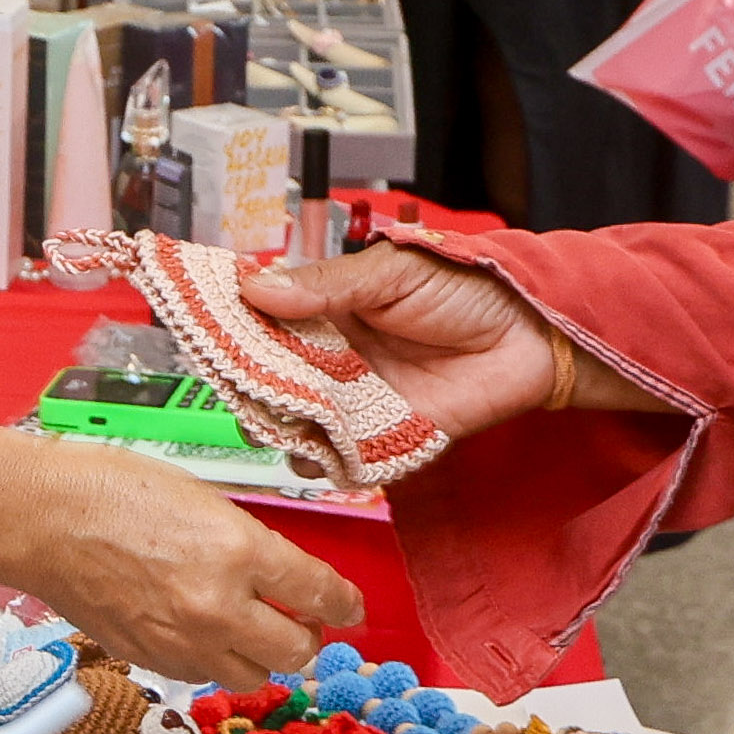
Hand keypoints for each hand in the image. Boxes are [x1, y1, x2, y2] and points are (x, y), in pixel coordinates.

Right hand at [12, 440, 366, 683]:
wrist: (45, 521)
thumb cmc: (115, 491)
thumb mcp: (205, 500)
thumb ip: (250, 545)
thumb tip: (283, 578)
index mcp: (239, 551)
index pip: (320, 593)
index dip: (344, 603)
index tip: (349, 606)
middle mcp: (218, 606)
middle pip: (297, 651)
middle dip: (307, 636)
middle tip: (300, 619)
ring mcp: (183, 640)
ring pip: (253, 676)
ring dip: (261, 656)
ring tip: (250, 629)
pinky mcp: (152, 659)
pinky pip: (204, 676)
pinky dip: (214, 660)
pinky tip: (201, 631)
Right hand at [240, 238, 658, 439]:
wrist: (534, 336)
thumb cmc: (469, 290)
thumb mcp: (391, 272)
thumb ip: (326, 285)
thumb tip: (256, 285)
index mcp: (327, 311)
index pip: (262, 322)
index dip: (230, 327)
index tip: (200, 326)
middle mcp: (333, 359)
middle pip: (268, 380)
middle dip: (247, 384)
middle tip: (236, 380)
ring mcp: (355, 402)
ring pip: (294, 424)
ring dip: (279, 425)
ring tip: (275, 416)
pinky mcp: (384, 441)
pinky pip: (338, 460)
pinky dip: (320, 462)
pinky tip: (310, 450)